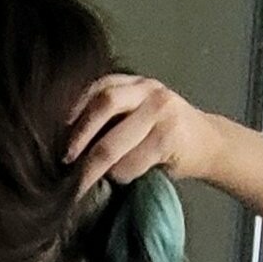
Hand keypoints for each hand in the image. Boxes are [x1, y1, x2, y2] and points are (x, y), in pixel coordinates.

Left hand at [62, 74, 220, 193]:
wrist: (208, 143)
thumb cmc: (162, 134)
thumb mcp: (137, 115)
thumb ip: (112, 117)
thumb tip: (67, 141)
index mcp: (134, 82)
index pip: (97, 88)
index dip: (74, 110)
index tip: (54, 132)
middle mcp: (147, 90)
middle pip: (104, 104)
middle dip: (79, 135)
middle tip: (65, 160)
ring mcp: (161, 110)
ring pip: (115, 141)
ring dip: (98, 166)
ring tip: (89, 179)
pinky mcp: (170, 137)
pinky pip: (134, 161)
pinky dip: (122, 174)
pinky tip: (121, 178)